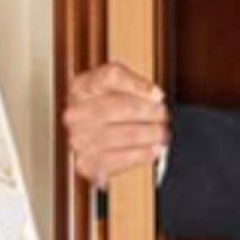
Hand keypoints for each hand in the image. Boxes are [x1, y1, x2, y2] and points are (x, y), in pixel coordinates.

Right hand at [65, 62, 169, 186]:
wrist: (88, 138)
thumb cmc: (106, 108)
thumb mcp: (115, 86)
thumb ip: (133, 83)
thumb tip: (155, 95)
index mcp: (81, 87)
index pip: (111, 77)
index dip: (139, 85)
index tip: (158, 94)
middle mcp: (76, 113)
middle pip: (124, 107)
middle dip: (151, 112)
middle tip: (163, 115)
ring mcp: (80, 139)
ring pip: (128, 134)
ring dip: (152, 134)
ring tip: (161, 132)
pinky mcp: (88, 163)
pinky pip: (123, 159)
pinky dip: (144, 154)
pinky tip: (153, 149)